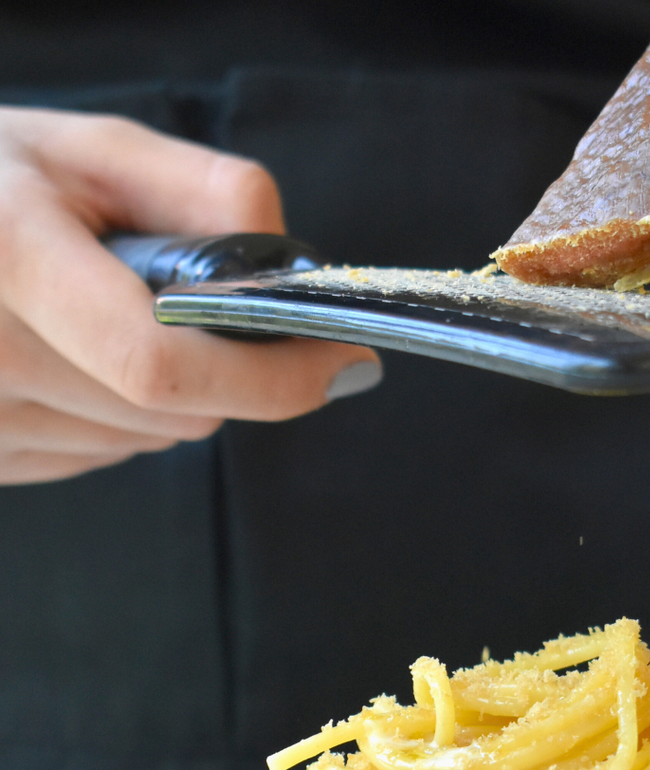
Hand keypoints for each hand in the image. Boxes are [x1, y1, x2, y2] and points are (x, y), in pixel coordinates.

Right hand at [0, 107, 380, 484]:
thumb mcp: (91, 153)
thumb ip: (204, 193)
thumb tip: (292, 270)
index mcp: (8, 257)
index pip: (159, 364)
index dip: (267, 377)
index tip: (337, 362)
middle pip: (173, 411)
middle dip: (223, 370)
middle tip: (192, 306)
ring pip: (145, 439)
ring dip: (170, 394)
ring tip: (110, 320)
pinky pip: (98, 455)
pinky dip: (119, 414)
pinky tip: (78, 358)